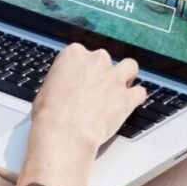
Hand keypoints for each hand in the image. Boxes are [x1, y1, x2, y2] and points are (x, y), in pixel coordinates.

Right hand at [31, 43, 146, 149]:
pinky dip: (136, 98)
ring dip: (125, 77)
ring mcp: (114, 78)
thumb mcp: (46, 88)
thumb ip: (62, 81)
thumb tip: (63, 87)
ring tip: (118, 89)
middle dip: (101, 73)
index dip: (80, 69)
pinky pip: (140, 92)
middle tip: (94, 90)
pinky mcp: (127, 97)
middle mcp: (96, 61)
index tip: (79, 80)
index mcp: (73, 54)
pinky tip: (129, 104)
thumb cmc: (50, 113)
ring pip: (129, 67)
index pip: (80, 54)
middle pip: (104, 60)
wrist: (65, 132)